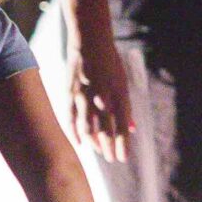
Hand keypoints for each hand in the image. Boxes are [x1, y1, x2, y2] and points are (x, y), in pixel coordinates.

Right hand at [67, 43, 132, 162]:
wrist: (89, 42)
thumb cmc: (110, 63)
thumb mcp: (123, 83)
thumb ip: (126, 108)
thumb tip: (131, 129)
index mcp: (119, 94)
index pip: (122, 125)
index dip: (122, 144)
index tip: (123, 158)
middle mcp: (102, 97)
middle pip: (106, 130)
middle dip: (110, 147)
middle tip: (112, 160)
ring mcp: (85, 96)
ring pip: (88, 127)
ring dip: (94, 143)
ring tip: (100, 153)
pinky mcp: (70, 93)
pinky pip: (71, 117)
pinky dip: (75, 132)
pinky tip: (79, 143)